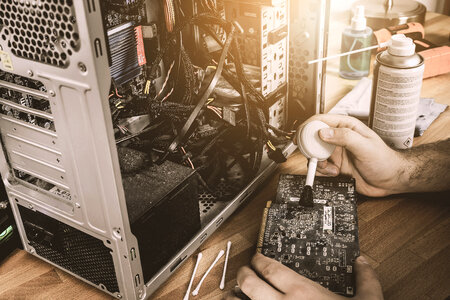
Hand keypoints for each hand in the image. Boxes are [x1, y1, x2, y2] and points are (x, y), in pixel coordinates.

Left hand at [225, 254, 382, 299]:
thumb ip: (366, 281)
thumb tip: (363, 263)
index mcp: (302, 292)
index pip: (269, 267)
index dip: (258, 260)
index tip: (256, 258)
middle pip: (248, 281)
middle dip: (243, 273)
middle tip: (244, 272)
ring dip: (234, 297)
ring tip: (235, 294)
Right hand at [299, 115, 405, 196]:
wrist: (390, 181)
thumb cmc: (384, 160)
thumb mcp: (365, 146)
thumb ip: (345, 137)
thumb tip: (324, 132)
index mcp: (346, 127)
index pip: (321, 121)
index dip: (308, 127)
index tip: (301, 136)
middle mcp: (338, 139)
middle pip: (313, 138)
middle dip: (312, 148)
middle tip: (315, 156)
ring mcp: (336, 152)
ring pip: (315, 154)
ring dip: (318, 162)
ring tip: (330, 167)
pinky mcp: (335, 166)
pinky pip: (320, 167)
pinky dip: (323, 172)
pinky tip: (335, 172)